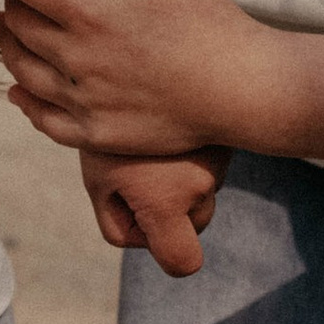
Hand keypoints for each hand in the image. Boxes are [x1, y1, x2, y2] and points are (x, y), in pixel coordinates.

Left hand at [0, 0, 287, 159]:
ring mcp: (84, 102)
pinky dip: (24, 99)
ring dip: (9, 43)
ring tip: (9, 25)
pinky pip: (43, 118)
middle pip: (17, 22)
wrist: (245, 91)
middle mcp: (77, 59)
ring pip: (21, 70)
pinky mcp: (97, 134)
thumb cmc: (210, 23)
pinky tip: (20, 88)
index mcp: (91, 13)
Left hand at [80, 148, 229, 277]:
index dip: (167, 255)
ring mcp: (220, 158)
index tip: (152, 232)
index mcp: (167, 201)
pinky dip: (193, 156)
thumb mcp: (97, 181)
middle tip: (136, 174)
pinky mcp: (226, 136)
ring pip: (204, 191)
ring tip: (149, 148)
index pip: (183, 261)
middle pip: (195, 224)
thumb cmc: (105, 133)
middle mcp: (202, 183)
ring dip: (182, 181)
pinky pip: (211, 162)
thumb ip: (116, 223)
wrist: (131, 61)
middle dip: (170, 212)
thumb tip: (143, 238)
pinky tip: (169, 135)